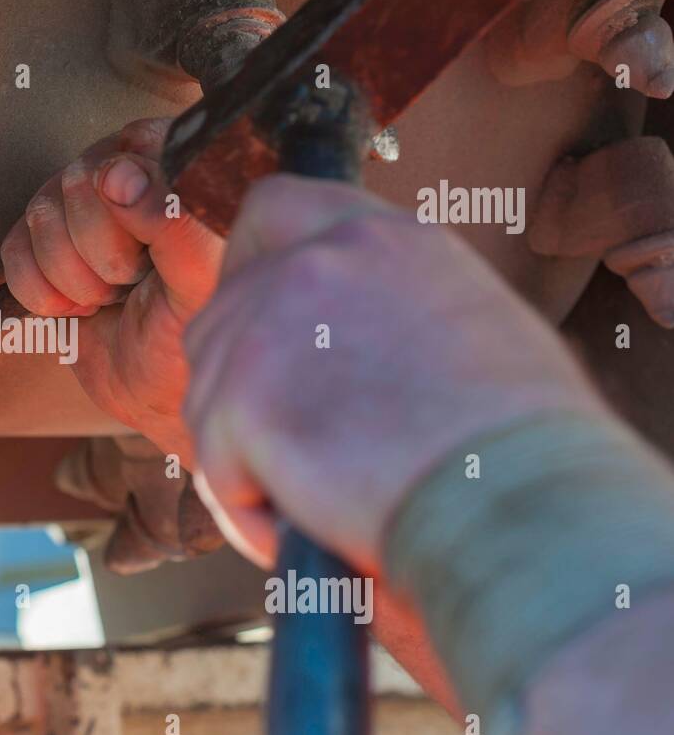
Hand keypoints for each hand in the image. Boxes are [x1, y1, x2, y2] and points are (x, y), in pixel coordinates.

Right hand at [1, 118, 222, 464]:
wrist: (154, 390)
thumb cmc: (190, 335)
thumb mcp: (202, 283)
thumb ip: (174, 221)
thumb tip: (117, 176)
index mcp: (177, 168)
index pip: (133, 144)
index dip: (136, 207)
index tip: (158, 253)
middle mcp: (124, 173)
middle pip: (80, 182)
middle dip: (103, 254)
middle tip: (134, 283)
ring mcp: (76, 207)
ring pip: (40, 216)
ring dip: (76, 280)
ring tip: (110, 298)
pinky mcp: (38, 244)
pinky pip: (13, 251)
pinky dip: (43, 295)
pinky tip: (77, 308)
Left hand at [183, 175, 606, 574]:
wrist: (529, 508)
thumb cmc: (521, 446)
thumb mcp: (464, 325)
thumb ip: (384, 309)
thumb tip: (338, 347)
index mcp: (381, 237)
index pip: (272, 208)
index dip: (246, 267)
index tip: (257, 326)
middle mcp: (317, 262)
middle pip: (220, 318)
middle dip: (237, 389)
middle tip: (293, 451)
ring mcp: (268, 327)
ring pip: (206, 396)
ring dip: (246, 458)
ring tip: (323, 503)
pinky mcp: (240, 403)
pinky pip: (216, 468)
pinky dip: (251, 512)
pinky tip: (313, 527)